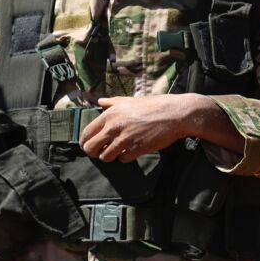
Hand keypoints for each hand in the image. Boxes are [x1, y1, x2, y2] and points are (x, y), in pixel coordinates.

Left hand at [80, 93, 240, 162]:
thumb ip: (113, 102)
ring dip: (109, 156)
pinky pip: (122, 160)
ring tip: (116, 152)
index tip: (88, 145)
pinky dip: (124, 158)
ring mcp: (125, 139)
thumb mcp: (130, 100)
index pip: (87, 132)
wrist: (174, 114)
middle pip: (91, 148)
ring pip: (105, 157)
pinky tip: (130, 151)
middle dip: (93, 152)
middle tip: (99, 151)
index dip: (85, 141)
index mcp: (111, 114)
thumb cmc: (153, 105)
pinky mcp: (136, 150)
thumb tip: (100, 101)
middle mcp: (115, 127)